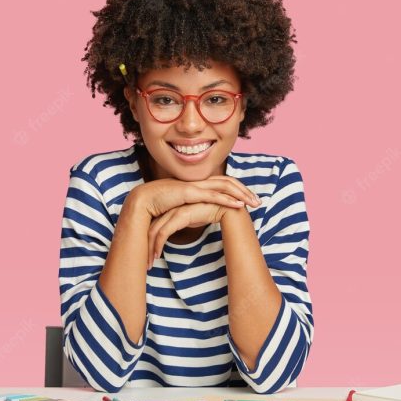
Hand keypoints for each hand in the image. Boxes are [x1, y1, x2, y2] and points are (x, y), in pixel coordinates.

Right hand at [130, 176, 259, 218]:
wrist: (142, 201)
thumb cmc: (158, 206)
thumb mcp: (180, 208)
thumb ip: (192, 210)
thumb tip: (200, 218)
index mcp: (197, 184)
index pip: (223, 183)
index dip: (237, 190)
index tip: (249, 199)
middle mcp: (198, 182)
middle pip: (228, 182)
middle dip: (245, 191)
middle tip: (258, 201)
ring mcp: (194, 185)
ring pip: (224, 186)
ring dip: (242, 195)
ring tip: (254, 203)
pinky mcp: (189, 192)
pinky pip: (213, 195)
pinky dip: (228, 199)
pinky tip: (239, 205)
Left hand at [147, 202, 233, 268]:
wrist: (226, 206)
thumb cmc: (212, 212)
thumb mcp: (194, 218)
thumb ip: (184, 222)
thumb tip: (178, 232)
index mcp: (172, 208)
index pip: (154, 226)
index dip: (148, 241)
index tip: (148, 255)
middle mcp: (170, 208)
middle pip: (150, 229)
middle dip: (145, 247)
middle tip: (145, 263)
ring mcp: (174, 211)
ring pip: (154, 232)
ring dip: (150, 249)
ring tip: (149, 264)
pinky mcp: (179, 215)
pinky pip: (163, 233)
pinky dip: (157, 245)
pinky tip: (157, 256)